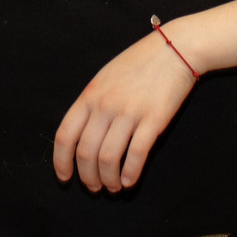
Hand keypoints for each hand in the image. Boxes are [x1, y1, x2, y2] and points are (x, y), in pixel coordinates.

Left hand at [54, 30, 198, 191]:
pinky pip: (136, 154)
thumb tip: (82, 134)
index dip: (61, 161)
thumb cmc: (140, 63)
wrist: (175, 48)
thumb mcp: (105, 78)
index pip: (65, 135)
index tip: (65, 178)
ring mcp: (129, 112)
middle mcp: (105, 105)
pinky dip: (130, 174)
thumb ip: (92, 103)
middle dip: (87, 177)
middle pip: (86, 152)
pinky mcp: (153, 119)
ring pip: (108, 158)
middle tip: (94, 188)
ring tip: (112, 188)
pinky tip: (129, 182)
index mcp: (90, 95)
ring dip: (108, 180)